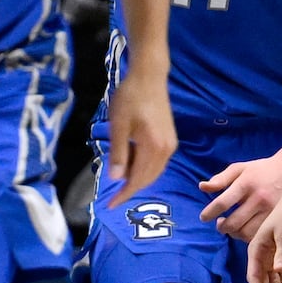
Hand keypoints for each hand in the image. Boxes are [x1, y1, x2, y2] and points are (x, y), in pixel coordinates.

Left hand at [102, 71, 175, 205]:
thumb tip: (117, 178)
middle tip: (112, 195)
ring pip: (153, 172)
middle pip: (147, 178)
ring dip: (137, 178)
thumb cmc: (130, 97)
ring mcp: (170, 145)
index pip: (137, 179)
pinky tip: (132, 162)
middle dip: (130, 188)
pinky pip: (157, 163)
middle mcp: (166, 149)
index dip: (124, 194)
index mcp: (153, 147)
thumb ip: (119, 153)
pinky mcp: (170, 139)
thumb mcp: (118, 125)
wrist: (149, 77)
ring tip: (120, 175)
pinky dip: (144, 168)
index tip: (111, 205)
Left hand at [198, 149, 281, 240]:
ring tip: (232, 228)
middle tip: (219, 224)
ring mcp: (269, 210)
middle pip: (234, 222)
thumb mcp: (241, 168)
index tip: (203, 217)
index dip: (210, 213)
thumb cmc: (261, 170)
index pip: (223, 202)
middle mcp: (258, 198)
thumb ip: (221, 178)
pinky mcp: (278, 219)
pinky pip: (260, 236)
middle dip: (222, 227)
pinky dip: (248, 237)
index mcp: (246, 183)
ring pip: (246, 233)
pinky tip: (245, 229)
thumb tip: (202, 187)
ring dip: (235, 234)